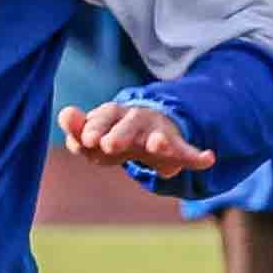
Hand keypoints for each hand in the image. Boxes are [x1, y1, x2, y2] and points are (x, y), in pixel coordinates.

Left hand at [56, 100, 213, 177]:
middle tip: (109, 145)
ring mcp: (158, 133)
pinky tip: (208, 158)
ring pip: (158, 136)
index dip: (93, 127)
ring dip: (158, 141)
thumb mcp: (93, 138)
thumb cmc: (114, 137)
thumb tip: (64, 114)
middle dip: (119, 134)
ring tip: (158, 143)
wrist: (148, 136)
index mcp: (114, 116)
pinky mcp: (177, 148)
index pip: (102, 118)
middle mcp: (136, 120)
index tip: (86, 140)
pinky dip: (198, 157)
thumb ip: (76, 130)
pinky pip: (188, 152)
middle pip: (128, 124)